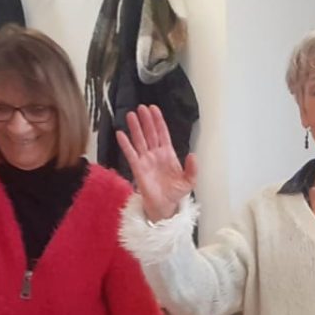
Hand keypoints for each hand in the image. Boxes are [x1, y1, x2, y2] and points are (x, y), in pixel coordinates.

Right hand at [116, 107, 197, 221]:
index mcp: (168, 154)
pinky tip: (121, 134)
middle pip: (150, 133)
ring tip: (131, 115)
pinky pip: (131, 154)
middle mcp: (156, 154)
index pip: (162, 133)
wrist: (165, 206)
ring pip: (140, 140)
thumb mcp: (189, 181)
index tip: (154, 109)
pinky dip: (125, 144)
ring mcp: (146, 160)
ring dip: (135, 128)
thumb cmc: (175, 193)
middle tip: (141, 107)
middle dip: (146, 120)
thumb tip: (192, 155)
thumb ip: (192, 168)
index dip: (158, 121)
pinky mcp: (138, 168)